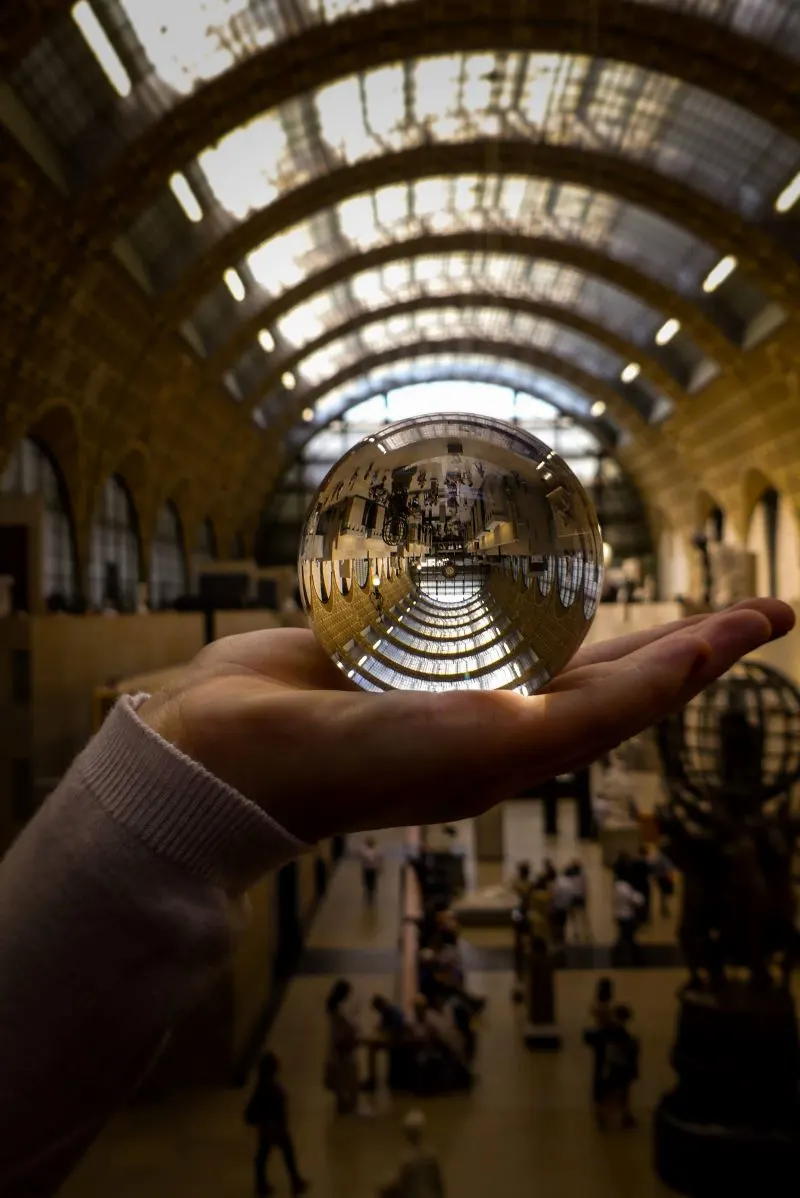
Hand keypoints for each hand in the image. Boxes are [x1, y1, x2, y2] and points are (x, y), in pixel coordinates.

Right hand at [138, 599, 793, 841]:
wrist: (230, 759)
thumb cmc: (354, 763)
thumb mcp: (484, 744)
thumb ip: (586, 713)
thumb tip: (682, 676)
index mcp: (525, 744)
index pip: (642, 695)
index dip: (709, 655)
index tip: (771, 615)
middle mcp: (496, 716)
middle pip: (616, 670)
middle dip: (690, 640)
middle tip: (758, 606)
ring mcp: (443, 683)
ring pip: (547, 636)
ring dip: (609, 614)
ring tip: (661, 596)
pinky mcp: (393, 648)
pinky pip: (467, 608)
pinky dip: (509, 586)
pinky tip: (524, 571)